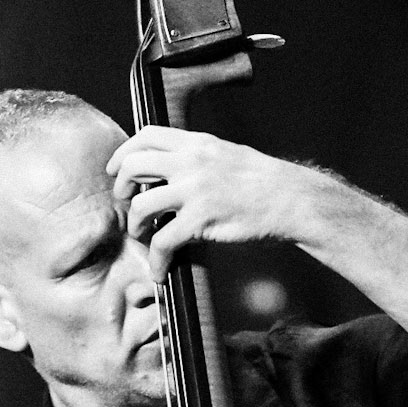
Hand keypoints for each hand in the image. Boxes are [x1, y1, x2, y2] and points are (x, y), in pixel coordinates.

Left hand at [106, 127, 307, 282]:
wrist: (291, 199)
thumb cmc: (263, 182)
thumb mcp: (226, 154)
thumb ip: (197, 156)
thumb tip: (171, 166)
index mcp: (197, 143)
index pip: (145, 135)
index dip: (124, 153)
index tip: (117, 170)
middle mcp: (191, 162)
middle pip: (134, 166)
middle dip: (122, 189)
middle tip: (126, 205)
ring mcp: (195, 190)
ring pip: (141, 206)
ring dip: (135, 226)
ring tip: (144, 237)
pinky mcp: (201, 220)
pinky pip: (163, 241)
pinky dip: (156, 260)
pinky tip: (160, 271)